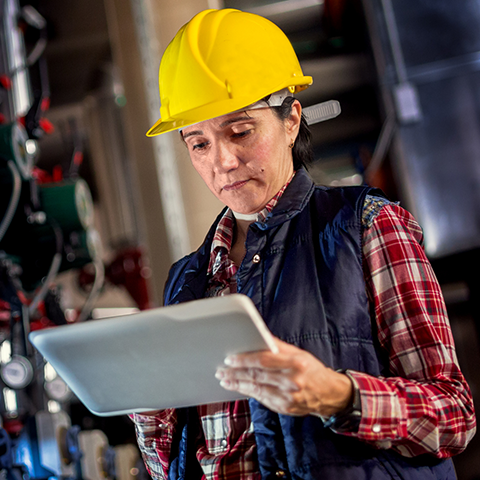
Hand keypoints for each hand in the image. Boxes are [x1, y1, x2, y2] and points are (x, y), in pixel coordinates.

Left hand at [215, 338, 352, 416]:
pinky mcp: (285, 408)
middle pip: (257, 376)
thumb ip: (277, 346)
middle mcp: (292, 381)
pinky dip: (248, 392)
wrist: (329, 394)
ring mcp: (289, 397)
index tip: (230, 358)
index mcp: (296, 363)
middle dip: (236, 373)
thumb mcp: (298, 353)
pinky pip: (262, 399)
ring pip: (256, 389)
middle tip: (221, 369)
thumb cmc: (311, 369)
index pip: (264, 360)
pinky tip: (239, 387)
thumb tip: (258, 335)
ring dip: (237, 384)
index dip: (245, 360)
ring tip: (225, 379)